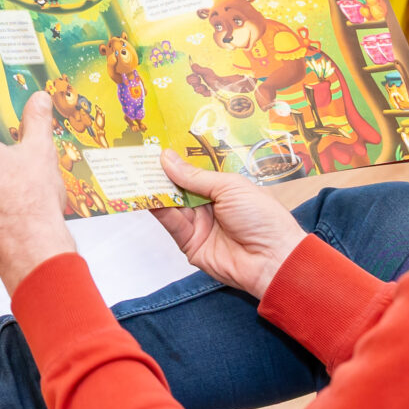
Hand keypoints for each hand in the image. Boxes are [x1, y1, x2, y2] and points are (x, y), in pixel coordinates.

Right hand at [150, 151, 308, 297]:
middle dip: (160, 175)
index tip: (154, 149)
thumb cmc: (261, 217)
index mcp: (222, 189)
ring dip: (155, 191)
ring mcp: (199, 225)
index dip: (175, 163)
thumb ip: (194, 176)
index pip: (192, 173)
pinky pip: (172, 225)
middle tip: (136, 160)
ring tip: (136, 174)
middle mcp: (209, 206)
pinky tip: (148, 196)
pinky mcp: (190, 245)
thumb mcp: (229, 187)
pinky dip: (159, 210)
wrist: (272, 259)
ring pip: (172, 206)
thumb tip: (167, 158)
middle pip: (178, 189)